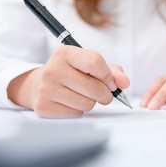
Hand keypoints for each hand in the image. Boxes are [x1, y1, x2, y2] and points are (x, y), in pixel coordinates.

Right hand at [7, 46, 129, 117]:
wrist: (41, 84)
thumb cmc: (72, 73)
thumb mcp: (90, 65)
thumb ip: (112, 71)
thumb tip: (124, 83)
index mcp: (64, 53)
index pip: (95, 62)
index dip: (108, 76)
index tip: (111, 83)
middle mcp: (52, 69)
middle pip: (94, 87)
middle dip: (105, 94)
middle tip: (103, 94)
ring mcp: (46, 89)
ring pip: (87, 103)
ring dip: (92, 102)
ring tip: (83, 95)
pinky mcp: (44, 107)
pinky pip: (76, 113)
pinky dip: (79, 110)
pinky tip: (71, 102)